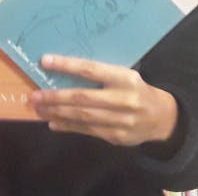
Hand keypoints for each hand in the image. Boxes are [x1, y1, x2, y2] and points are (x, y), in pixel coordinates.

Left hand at [30, 54, 177, 145]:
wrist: (164, 118)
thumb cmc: (135, 89)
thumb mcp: (124, 75)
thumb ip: (99, 73)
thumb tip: (61, 66)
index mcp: (125, 78)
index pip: (91, 69)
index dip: (66, 65)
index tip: (44, 61)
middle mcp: (124, 99)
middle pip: (83, 98)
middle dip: (55, 97)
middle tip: (34, 96)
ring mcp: (122, 121)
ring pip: (83, 116)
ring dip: (56, 113)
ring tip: (38, 109)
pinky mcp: (117, 137)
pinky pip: (87, 131)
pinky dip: (68, 126)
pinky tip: (52, 122)